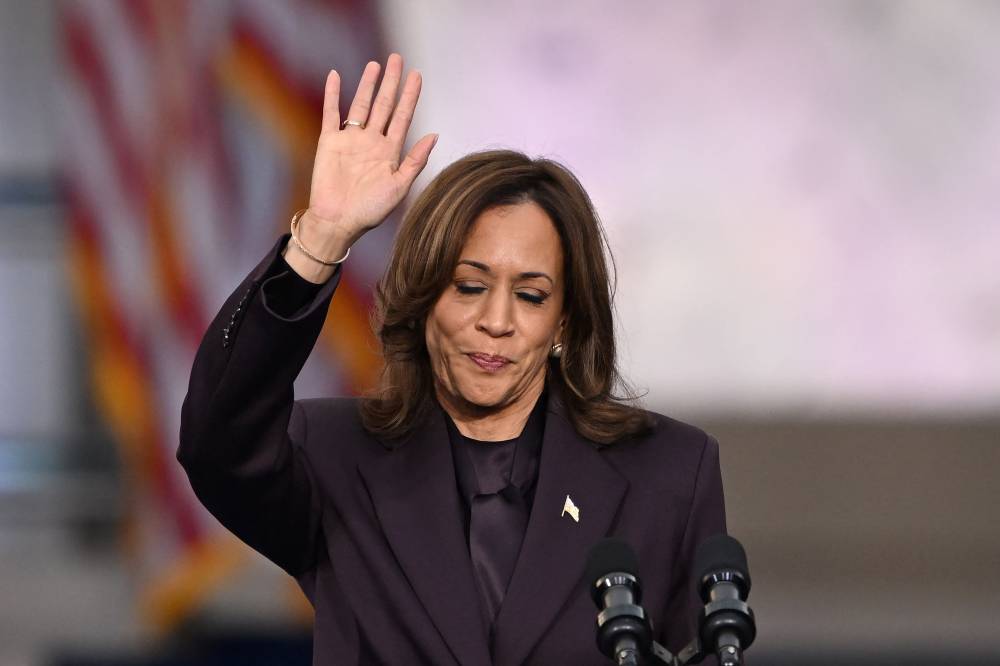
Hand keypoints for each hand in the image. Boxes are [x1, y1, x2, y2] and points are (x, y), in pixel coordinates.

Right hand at [305, 53, 436, 242]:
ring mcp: (351, 139)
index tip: (417, 75)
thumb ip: (416, 161)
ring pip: (360, 105)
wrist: (338, 221)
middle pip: (384, 104)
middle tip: (398, 58)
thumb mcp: (399, 186)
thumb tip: (434, 135)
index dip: (410, 96)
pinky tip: (335, 76)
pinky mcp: (329, 142)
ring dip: (367, 84)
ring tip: (375, 65)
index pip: (403, 116)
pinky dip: (332, 94)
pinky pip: (331, 113)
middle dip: (391, 82)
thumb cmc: (370, 210)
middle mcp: (372, 141)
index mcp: (390, 151)